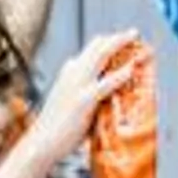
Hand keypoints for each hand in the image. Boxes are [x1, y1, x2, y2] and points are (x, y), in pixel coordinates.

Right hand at [26, 30, 141, 162]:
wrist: (41, 143)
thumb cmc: (57, 129)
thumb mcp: (69, 104)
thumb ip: (85, 95)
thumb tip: (106, 98)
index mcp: (68, 73)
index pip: (90, 51)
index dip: (107, 43)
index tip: (122, 40)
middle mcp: (72, 73)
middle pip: (97, 46)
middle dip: (117, 38)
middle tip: (134, 33)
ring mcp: (78, 85)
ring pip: (102, 55)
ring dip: (120, 45)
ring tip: (136, 40)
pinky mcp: (84, 100)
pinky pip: (106, 83)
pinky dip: (121, 74)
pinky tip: (132, 69)